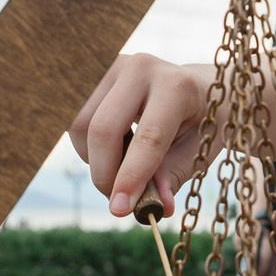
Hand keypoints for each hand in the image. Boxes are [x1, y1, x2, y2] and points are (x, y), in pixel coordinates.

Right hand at [71, 54, 209, 216]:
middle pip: (102, 129)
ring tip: (122, 168)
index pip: (148, 137)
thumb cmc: (201, 121)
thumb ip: (174, 175)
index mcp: (176, 85)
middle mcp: (141, 68)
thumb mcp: (201, 149)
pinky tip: (113, 148)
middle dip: (104, 174)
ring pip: (80, 125)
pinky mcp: (94, 74)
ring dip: (94, 159)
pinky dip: (87, 145)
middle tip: (119, 201)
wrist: (197, 85)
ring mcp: (113, 66)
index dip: (131, 177)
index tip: (120, 209)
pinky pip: (74, 119)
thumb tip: (155, 207)